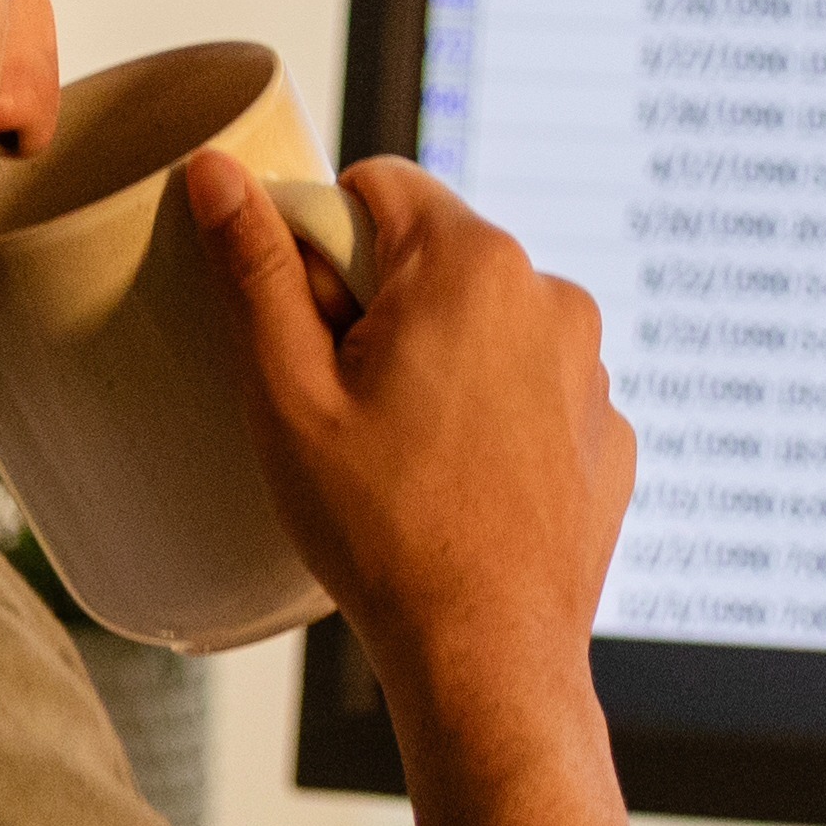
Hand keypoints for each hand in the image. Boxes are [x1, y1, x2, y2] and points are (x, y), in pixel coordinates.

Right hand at [182, 150, 633, 717]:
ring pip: (487, 325)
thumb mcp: (288, 393)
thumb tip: (215, 171)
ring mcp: (592, 368)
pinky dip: (495, 419)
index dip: (323, 248)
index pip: (377, 187)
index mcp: (473, 263)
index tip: (311, 332)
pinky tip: (461, 487)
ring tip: (407, 459)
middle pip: (435, 257)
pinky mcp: (610, 432)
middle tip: (348, 410)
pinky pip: (534, 391)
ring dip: (442, 363)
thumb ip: (255, 269)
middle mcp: (552, 295)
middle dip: (382, 310)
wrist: (486, 655)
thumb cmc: (383, 531)